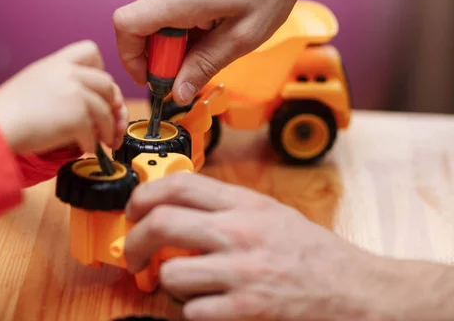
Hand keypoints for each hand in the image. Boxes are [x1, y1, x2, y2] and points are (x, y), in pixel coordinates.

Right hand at [0, 40, 127, 154]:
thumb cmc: (8, 112)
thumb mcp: (34, 81)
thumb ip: (61, 83)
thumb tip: (90, 102)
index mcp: (56, 62)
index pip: (91, 50)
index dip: (100, 70)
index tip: (100, 89)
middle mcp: (68, 73)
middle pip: (107, 84)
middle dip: (114, 105)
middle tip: (112, 123)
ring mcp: (74, 94)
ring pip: (106, 111)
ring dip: (107, 130)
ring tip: (102, 141)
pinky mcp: (76, 117)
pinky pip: (93, 134)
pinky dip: (91, 145)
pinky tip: (83, 148)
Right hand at [113, 0, 339, 104]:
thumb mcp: (243, 37)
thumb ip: (204, 66)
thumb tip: (179, 92)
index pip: (127, 26)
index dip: (130, 57)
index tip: (149, 74)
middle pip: (140, 20)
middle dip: (159, 49)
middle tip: (187, 61)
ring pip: (151, 5)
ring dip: (169, 28)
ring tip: (205, 29)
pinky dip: (176, 7)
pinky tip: (206, 9)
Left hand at [124, 173, 399, 320]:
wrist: (359, 292)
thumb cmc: (315, 255)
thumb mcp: (272, 215)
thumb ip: (228, 209)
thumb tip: (179, 209)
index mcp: (246, 205)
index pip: (179, 184)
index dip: (144, 195)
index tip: (133, 211)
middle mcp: (239, 232)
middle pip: (161, 222)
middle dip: (135, 242)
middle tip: (134, 255)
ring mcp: (241, 272)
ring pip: (170, 274)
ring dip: (169, 285)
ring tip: (187, 286)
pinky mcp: (246, 309)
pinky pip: (192, 312)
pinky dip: (193, 313)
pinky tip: (210, 308)